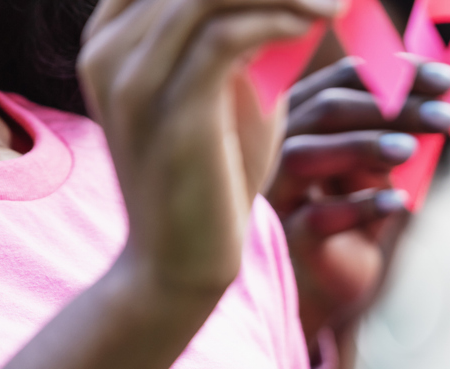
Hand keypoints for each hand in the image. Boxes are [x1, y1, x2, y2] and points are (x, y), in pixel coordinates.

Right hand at [80, 0, 339, 298]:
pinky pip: (226, 40)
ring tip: (340, 3)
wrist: (182, 262)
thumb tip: (298, 0)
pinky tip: (317, 26)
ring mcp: (133, 78)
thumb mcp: (228, 97)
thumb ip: (246, 43)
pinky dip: (279, 23)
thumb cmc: (213, 180)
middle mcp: (110, 48)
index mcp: (114, 38)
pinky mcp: (173, 111)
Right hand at [268, 57, 449, 334]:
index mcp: (305, 117)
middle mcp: (279, 146)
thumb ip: (404, 134)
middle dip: (391, 107)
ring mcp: (278, 193)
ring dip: (362, 146)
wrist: (329, 282)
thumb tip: (449, 97)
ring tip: (411, 149)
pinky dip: (360, 208)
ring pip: (304, 156)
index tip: (449, 80)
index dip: (397, 74)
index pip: (345, 79)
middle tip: (447, 115)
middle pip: (328, 110)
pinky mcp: (287, 238)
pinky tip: (399, 203)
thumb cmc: (354, 215)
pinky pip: (318, 218)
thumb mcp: (382, 170)